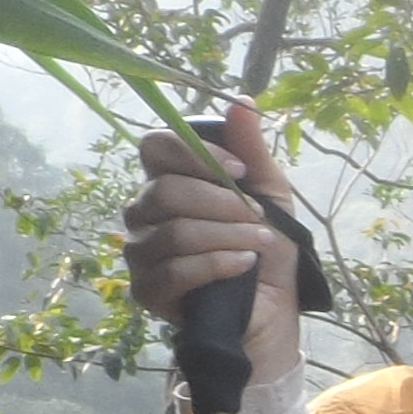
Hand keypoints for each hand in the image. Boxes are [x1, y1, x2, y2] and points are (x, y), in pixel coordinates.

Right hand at [117, 96, 303, 389]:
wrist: (272, 311)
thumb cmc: (266, 249)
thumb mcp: (271, 194)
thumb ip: (253, 150)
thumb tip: (244, 102)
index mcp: (167, 180)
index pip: (155, 147)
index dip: (197, 154)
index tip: (241, 173)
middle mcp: (143, 212)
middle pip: (166, 190)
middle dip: (222, 204)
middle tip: (258, 220)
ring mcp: (140, 252)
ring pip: (174, 232)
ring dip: (227, 236)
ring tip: (258, 245)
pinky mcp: (146, 291)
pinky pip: (174, 271)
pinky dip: (216, 265)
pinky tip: (243, 266)